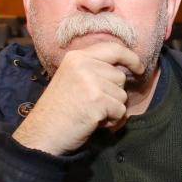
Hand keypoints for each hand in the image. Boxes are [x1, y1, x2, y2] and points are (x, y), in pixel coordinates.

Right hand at [13, 43, 143, 154]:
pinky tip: (95, 122)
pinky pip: (120, 111)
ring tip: (92, 113)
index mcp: (76, 57)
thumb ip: (94, 69)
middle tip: (94, 104)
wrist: (42, 133)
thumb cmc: (59, 110)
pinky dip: (112, 121)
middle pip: (120, 76)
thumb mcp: (72, 78)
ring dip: (113, 109)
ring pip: (122, 95)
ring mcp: (90, 82)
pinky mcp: (96, 101)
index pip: (113, 48)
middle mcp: (83, 65)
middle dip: (114, 94)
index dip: (131, 57)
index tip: (139, 68)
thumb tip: (126, 70)